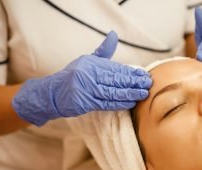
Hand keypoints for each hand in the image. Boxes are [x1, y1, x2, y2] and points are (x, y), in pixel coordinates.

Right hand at [12, 31, 151, 125]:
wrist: (53, 93)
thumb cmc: (73, 75)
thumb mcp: (87, 60)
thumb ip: (103, 51)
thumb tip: (114, 35)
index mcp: (92, 64)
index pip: (116, 68)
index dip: (131, 73)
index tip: (144, 75)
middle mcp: (89, 75)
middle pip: (116, 80)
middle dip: (133, 82)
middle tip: (148, 84)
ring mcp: (87, 89)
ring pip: (112, 92)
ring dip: (129, 93)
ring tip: (143, 94)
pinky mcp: (85, 103)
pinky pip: (105, 103)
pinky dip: (119, 103)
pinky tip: (130, 102)